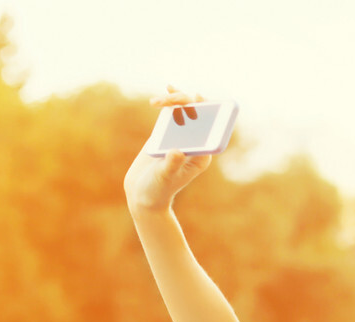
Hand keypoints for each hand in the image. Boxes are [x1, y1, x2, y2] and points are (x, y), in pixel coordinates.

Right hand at [124, 86, 212, 212]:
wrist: (143, 194)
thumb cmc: (157, 189)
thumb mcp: (164, 177)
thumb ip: (172, 164)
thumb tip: (177, 150)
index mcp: (202, 156)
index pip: (211, 130)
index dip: (209, 112)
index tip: (200, 99)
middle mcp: (195, 145)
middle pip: (199, 117)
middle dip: (188, 102)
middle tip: (174, 96)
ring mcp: (181, 138)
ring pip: (185, 112)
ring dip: (176, 100)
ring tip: (161, 98)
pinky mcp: (167, 134)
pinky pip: (172, 115)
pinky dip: (168, 103)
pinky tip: (164, 94)